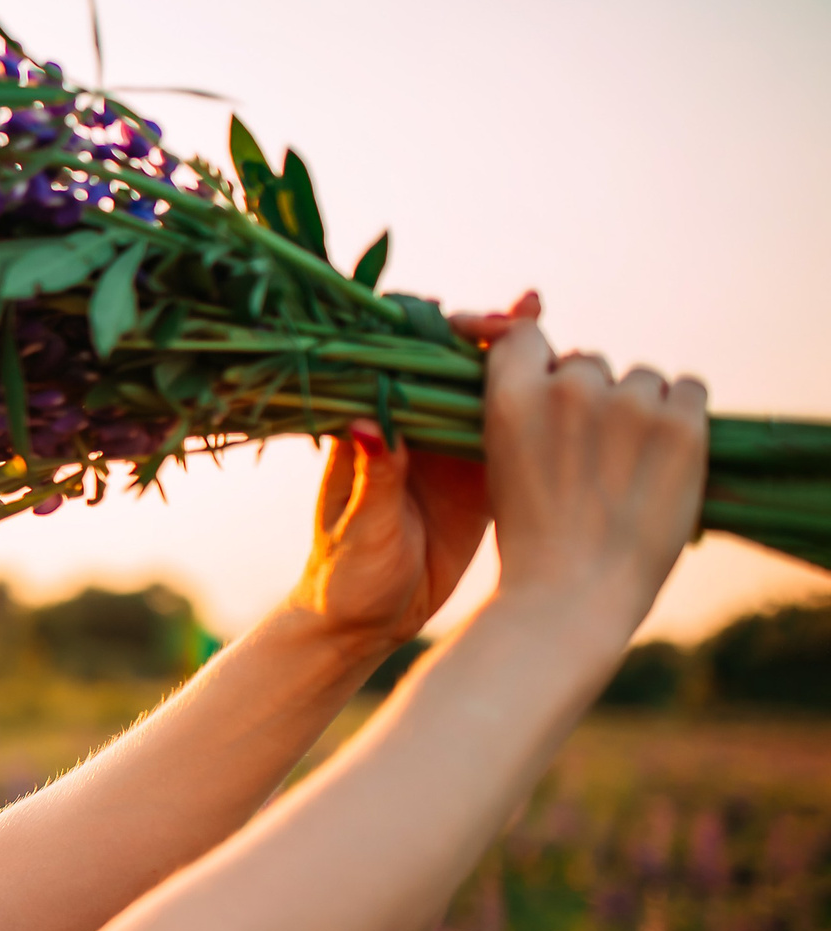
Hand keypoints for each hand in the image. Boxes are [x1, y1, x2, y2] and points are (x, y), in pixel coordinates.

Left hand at [283, 292, 539, 650]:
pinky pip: (515, 443)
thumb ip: (373, 478)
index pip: (409, 370)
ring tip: (564, 342)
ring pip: (495, 404)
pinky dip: (545, 421)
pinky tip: (582, 402)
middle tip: (532, 308)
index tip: (469, 316)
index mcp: (380, 436)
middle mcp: (416, 438)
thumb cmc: (347, 576)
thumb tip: (368, 423)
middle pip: (458, 376)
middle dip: (498, 342)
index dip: (439, 338)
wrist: (365, 623)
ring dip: (529, 375)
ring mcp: (451, 460)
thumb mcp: (363, 528)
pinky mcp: (480, 487)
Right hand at [483, 318, 706, 636]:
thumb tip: (553, 361)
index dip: (536, 351)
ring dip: (639, 408)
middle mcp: (568, 389)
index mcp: (511, 398)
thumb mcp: (500, 462)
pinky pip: (690, 388)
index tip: (545, 375)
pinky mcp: (681, 425)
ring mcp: (628, 404)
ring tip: (628, 466)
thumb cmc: (532, 537)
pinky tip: (667, 455)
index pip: (525, 337)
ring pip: (642, 377)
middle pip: (589, 361)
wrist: (573, 595)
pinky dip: (683, 414)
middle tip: (591, 453)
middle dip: (592, 394)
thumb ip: (519, 408)